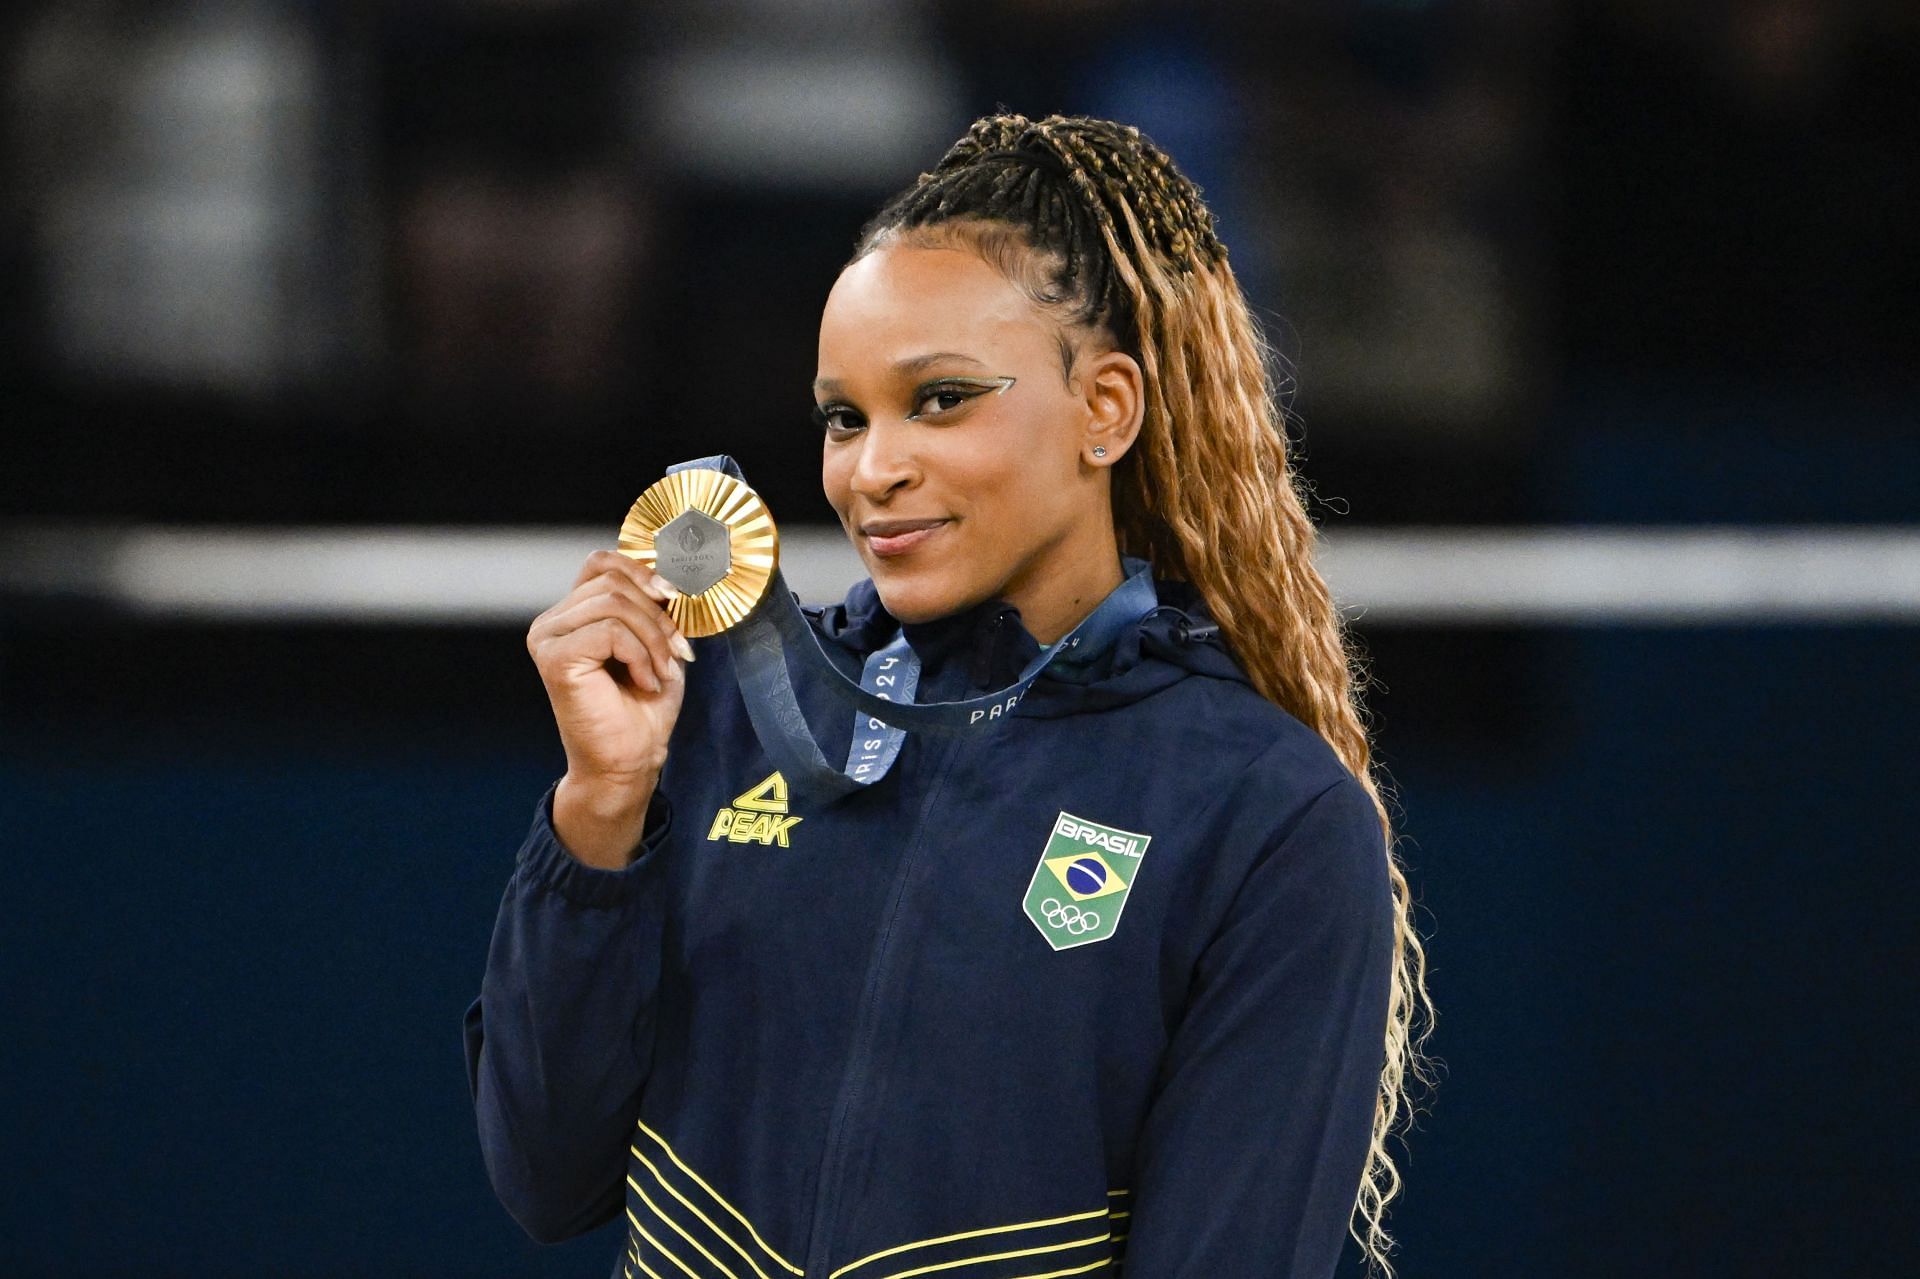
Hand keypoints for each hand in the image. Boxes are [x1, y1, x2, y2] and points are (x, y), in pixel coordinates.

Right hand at [527, 550, 695, 865]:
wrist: (629, 761)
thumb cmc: (644, 705)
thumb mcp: (657, 641)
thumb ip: (654, 603)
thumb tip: (673, 570)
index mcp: (572, 612)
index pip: (604, 562)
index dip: (644, 573)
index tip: (677, 600)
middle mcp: (552, 621)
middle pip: (614, 581)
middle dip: (658, 616)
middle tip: (677, 652)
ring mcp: (547, 637)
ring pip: (614, 603)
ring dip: (653, 638)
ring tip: (660, 671)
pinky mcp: (553, 657)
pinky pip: (609, 630)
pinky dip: (639, 654)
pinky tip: (645, 681)